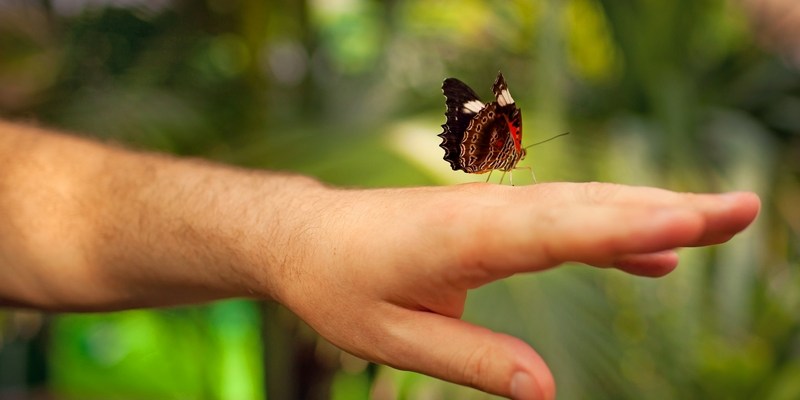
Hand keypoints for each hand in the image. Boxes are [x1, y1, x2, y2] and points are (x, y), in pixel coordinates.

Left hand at [272, 182, 759, 399]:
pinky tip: (655, 257)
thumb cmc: (339, 284)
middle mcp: (487, 214)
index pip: (554, 232)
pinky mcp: (493, 220)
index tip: (684, 229)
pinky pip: (564, 223)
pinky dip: (612, 236)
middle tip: (740, 211)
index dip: (621, 232)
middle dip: (665, 210)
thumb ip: (471, 360)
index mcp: (461, 239)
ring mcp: (493, 211)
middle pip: (585, 208)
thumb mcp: (392, 336)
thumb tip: (544, 392)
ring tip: (718, 222)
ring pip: (583, 207)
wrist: (305, 235)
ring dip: (652, 212)